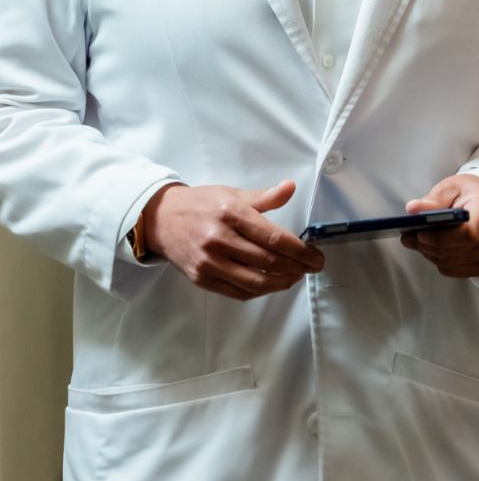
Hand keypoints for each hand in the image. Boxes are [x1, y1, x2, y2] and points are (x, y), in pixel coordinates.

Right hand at [144, 179, 323, 300]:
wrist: (160, 219)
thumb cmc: (201, 205)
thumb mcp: (232, 193)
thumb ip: (264, 197)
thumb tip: (291, 187)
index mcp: (231, 215)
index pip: (274, 238)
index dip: (301, 251)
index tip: (316, 257)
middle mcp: (220, 240)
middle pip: (268, 262)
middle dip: (297, 268)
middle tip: (313, 267)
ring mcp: (209, 263)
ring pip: (255, 283)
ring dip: (282, 283)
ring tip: (296, 276)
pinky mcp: (201, 279)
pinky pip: (238, 292)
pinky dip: (259, 291)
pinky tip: (272, 283)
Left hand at [401, 174, 478, 277]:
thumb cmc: (468, 192)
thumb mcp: (450, 187)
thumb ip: (433, 199)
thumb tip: (413, 209)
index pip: (468, 233)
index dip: (441, 238)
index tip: (420, 232)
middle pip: (456, 250)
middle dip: (426, 245)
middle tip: (408, 236)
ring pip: (450, 262)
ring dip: (429, 253)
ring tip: (416, 240)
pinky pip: (453, 270)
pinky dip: (438, 260)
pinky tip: (431, 248)